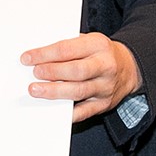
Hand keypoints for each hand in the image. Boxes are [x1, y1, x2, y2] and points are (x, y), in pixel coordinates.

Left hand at [20, 34, 141, 122]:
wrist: (128, 68)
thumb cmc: (100, 54)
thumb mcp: (88, 41)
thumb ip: (67, 47)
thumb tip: (37, 56)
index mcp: (98, 45)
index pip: (67, 49)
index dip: (45, 54)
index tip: (27, 58)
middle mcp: (105, 66)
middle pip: (75, 71)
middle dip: (52, 72)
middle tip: (35, 74)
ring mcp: (105, 86)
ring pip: (78, 91)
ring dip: (54, 92)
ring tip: (36, 90)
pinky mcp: (104, 104)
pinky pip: (84, 112)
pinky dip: (68, 113)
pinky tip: (53, 111)